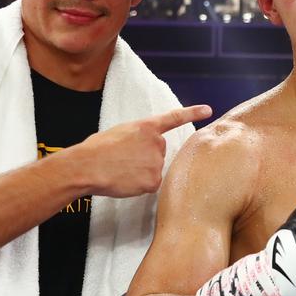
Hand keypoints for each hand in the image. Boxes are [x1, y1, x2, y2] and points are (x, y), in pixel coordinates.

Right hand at [74, 105, 211, 197]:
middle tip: (123, 160)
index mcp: (145, 127)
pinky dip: (139, 185)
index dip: (192, 113)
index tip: (208, 110)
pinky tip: (125, 181)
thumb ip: (137, 139)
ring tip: (121, 170)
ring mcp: (157, 162)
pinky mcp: (154, 180)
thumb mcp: (119, 133)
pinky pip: (150, 185)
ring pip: (154, 170)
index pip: (173, 118)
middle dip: (144, 158)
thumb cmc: (95, 150)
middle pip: (158, 153)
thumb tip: (139, 153)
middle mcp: (156, 143)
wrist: (87, 166)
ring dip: (141, 172)